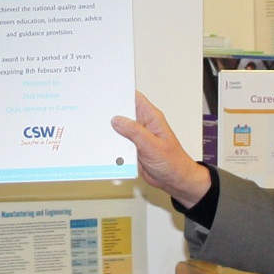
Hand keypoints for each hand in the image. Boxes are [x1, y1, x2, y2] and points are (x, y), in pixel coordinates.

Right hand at [111, 92, 210, 208]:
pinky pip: (119, 143)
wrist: (174, 181)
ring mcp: (137, 137)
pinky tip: (107, 147)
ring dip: (111, 132)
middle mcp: (144, 125)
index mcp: (152, 118)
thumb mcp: (153, 145)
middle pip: (123, 113)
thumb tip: (118, 120)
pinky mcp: (133, 148)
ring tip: (101, 133)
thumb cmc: (173, 162)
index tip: (107, 93)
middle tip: (98, 115)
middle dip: (111, 113)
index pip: (135, 98)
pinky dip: (112, 145)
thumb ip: (134, 132)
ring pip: (119, 129)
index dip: (121, 93)